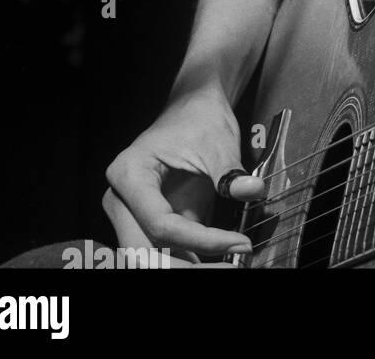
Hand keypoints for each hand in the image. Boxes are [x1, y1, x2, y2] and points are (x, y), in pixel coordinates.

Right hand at [103, 84, 267, 264]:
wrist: (194, 105)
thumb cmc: (199, 117)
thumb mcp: (217, 142)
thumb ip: (230, 172)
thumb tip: (252, 190)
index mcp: (129, 175)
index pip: (160, 224)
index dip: (199, 241)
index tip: (236, 243)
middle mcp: (122, 199)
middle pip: (146, 251)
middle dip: (186, 266)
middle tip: (230, 268)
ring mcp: (133, 214)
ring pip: (152, 257)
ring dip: (187, 266)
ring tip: (229, 265)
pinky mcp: (152, 221)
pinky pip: (166, 251)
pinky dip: (191, 260)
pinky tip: (221, 261)